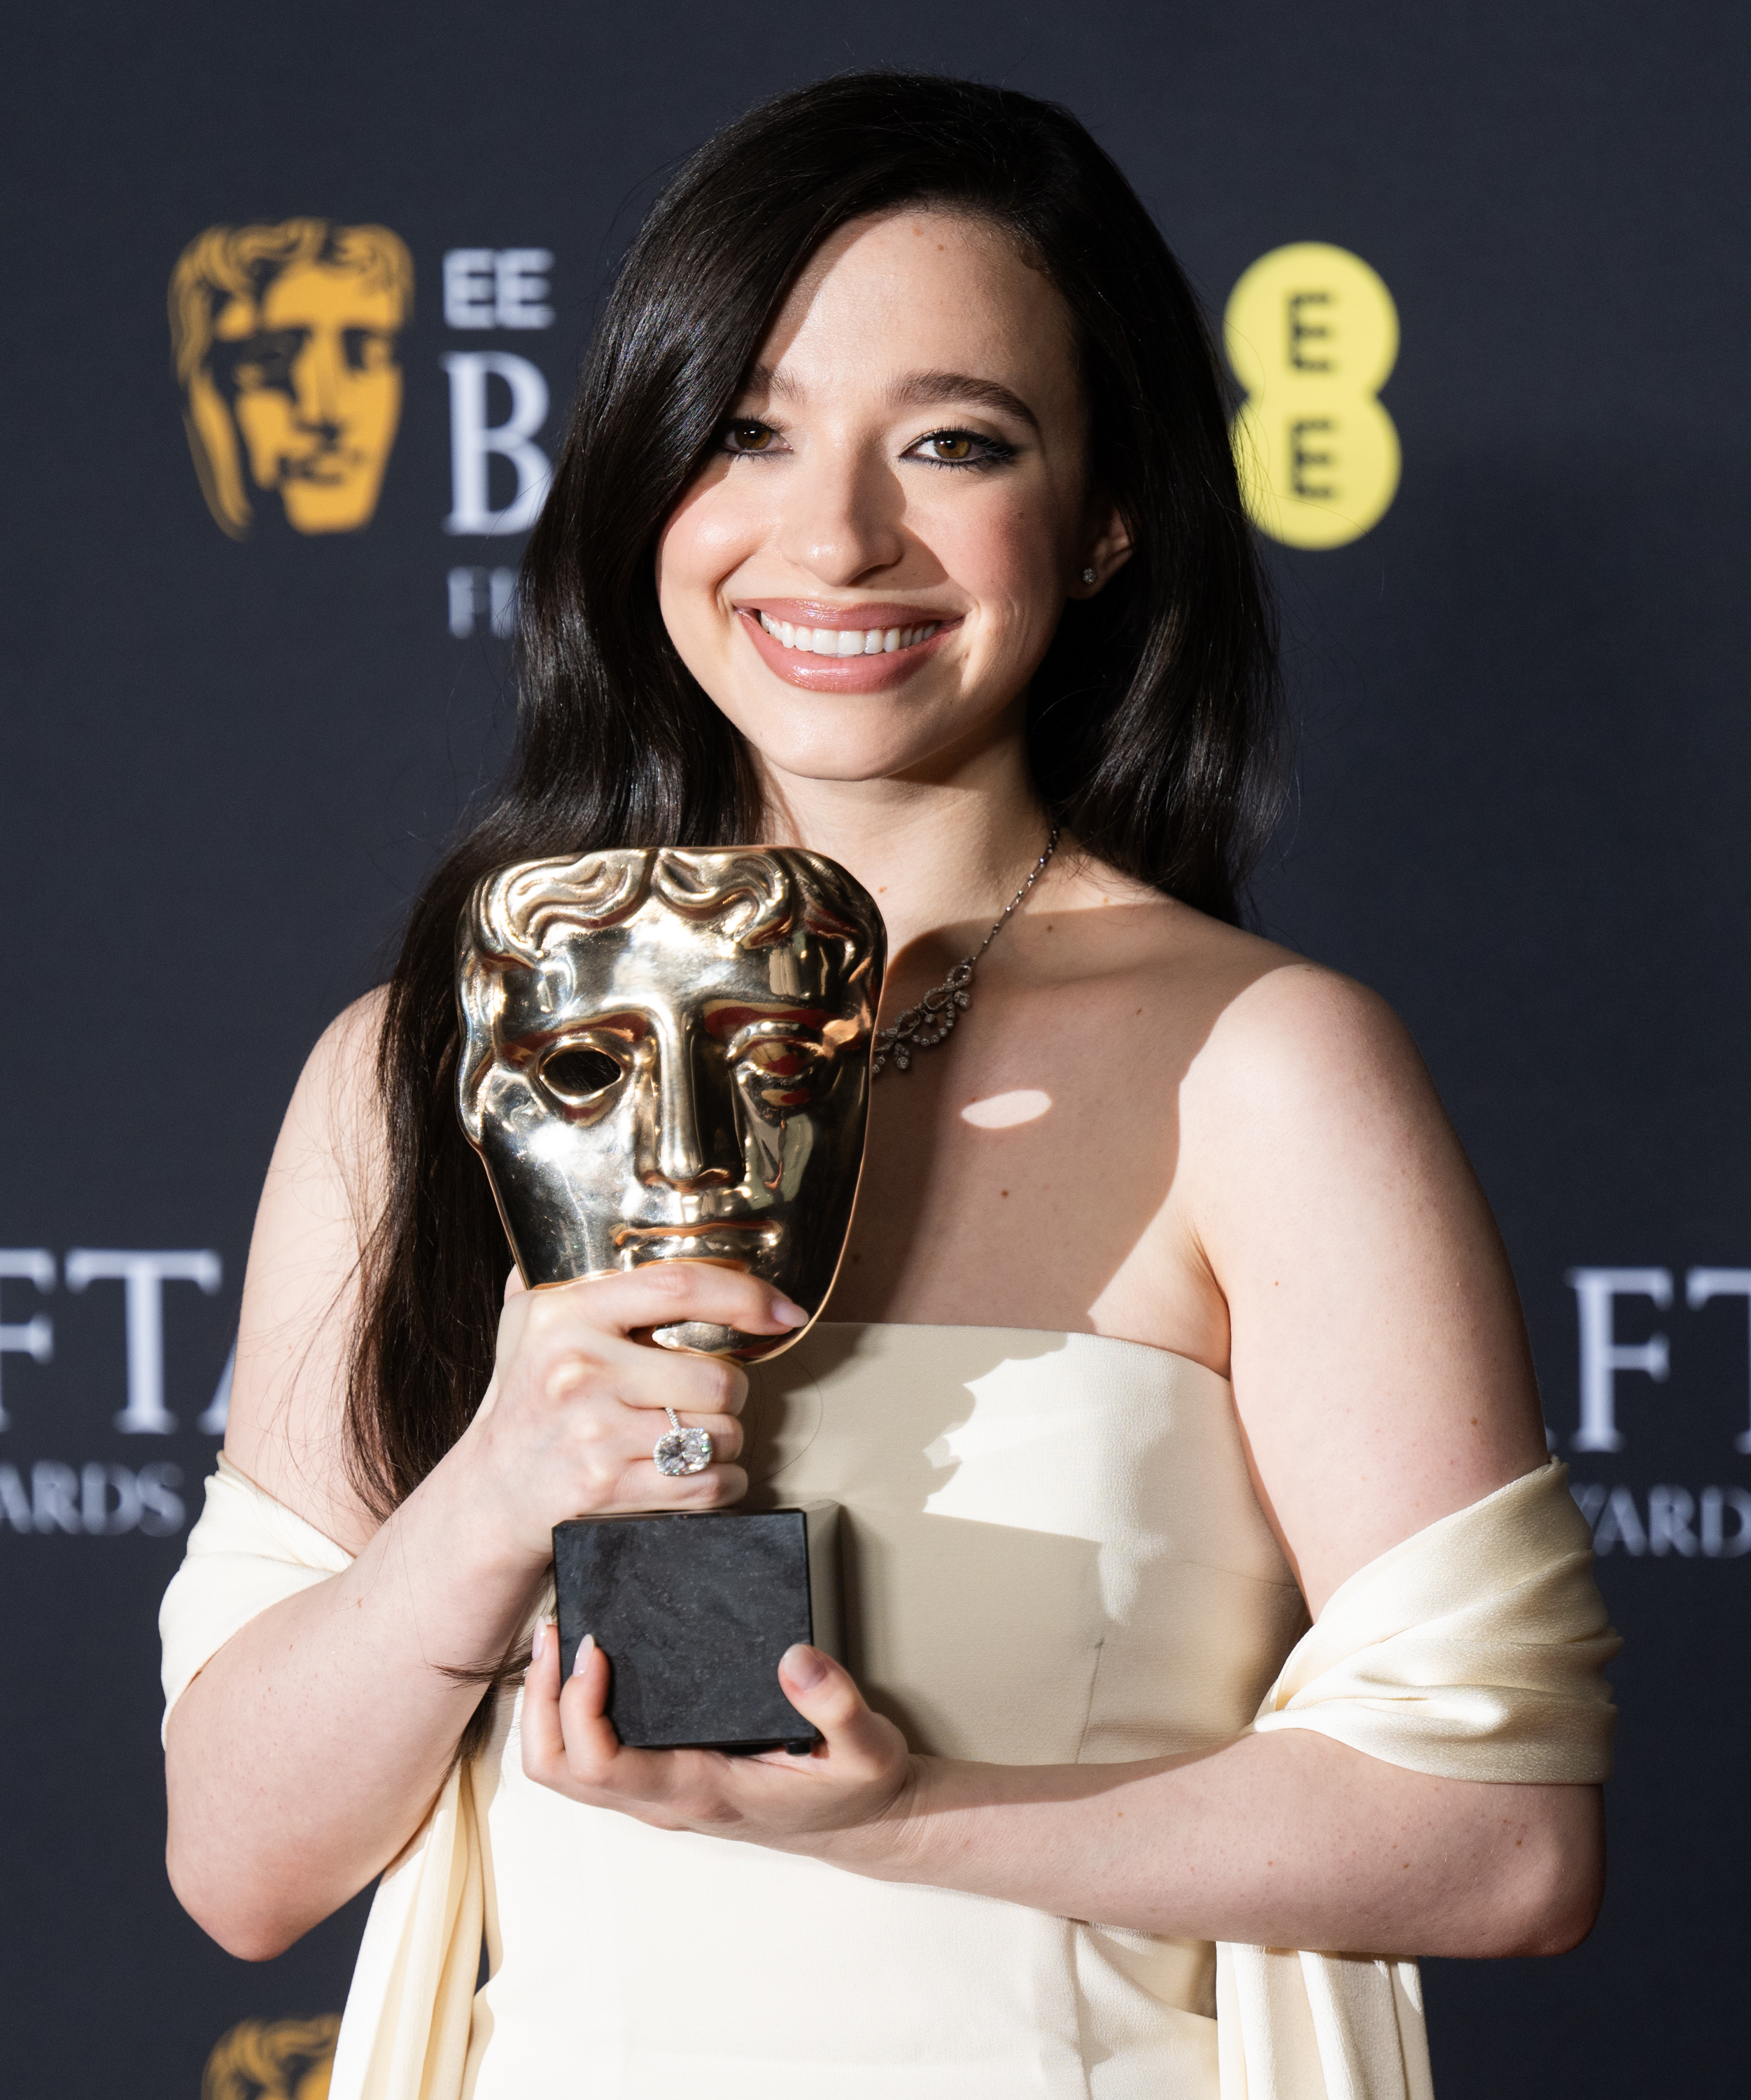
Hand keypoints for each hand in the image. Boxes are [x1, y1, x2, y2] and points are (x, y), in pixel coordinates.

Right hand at [454, 1261, 804, 1569]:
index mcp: (567, 1315)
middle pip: (716, 1378)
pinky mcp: (610, 1489)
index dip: (746, 1296)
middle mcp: (580, 1370)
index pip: (679, 1287)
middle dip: (729, 1394)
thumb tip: (607, 1216)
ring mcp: (595, 1434)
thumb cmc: (523, 1401)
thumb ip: (564, 1271)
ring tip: (690, 1436)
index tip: (783, 1312)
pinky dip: (720, 1483)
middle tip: (703, 1399)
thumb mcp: (528, 1322)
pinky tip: (694, 1472)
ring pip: (720, 1434)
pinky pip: (707, 1484)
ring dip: (724, 1441)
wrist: (490, 1495)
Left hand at [520, 1620, 916, 1863]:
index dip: (579, 1707)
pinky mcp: (662, 1781)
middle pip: (558, 1771)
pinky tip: (586, 1666)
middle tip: (557, 1630)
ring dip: (546, 1706)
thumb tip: (794, 1659)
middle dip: (540, 1701)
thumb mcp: (868, 1747)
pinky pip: (588, 1757)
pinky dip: (568, 1713)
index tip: (597, 1647)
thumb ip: (836, 1704)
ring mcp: (657, 1796)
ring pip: (563, 1769)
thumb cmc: (857, 1788)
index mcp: (701, 1790)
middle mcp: (665, 1801)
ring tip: (559, 1639)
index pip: (601, 1766)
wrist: (865, 1826)